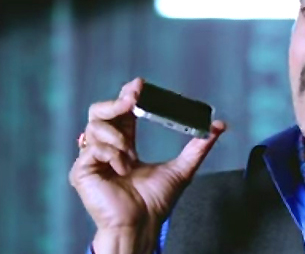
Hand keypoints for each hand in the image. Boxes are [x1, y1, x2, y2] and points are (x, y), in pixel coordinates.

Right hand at [69, 78, 225, 252]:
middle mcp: (107, 148)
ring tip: (130, 153)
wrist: (142, 224)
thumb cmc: (156, 202)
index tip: (140, 85)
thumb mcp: (183, 168)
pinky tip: (122, 167)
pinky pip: (92, 148)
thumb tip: (218, 125)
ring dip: (117, 135)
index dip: (128, 95)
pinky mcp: (81, 171)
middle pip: (100, 111)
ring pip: (94, 126)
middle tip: (132, 98)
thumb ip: (199, 146)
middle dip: (116, 101)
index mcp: (126, 144)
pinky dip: (111, 154)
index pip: (122, 111)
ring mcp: (93, 159)